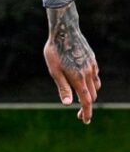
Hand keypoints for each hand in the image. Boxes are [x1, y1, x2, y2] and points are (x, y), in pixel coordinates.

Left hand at [43, 2, 99, 123]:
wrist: (64, 30)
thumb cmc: (55, 51)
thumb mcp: (54, 70)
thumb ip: (63, 87)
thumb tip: (68, 104)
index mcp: (78, 78)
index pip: (86, 101)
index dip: (86, 113)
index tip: (85, 121)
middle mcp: (89, 73)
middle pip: (92, 95)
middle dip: (87, 106)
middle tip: (79, 114)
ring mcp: (92, 66)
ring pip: (95, 86)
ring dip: (90, 94)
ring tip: (82, 99)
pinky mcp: (93, 60)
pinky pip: (95, 75)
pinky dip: (91, 82)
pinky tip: (84, 81)